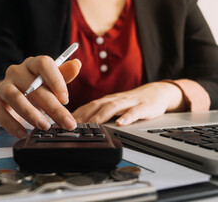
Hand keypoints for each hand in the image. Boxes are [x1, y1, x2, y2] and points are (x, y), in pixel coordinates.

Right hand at [0, 56, 80, 137]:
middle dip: (52, 107)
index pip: (43, 64)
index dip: (56, 80)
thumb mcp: (52, 82)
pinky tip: (23, 132)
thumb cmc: (37, 89)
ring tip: (45, 126)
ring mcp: (4, 87)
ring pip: (14, 97)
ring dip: (30, 113)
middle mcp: (16, 72)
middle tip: (65, 122)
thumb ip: (64, 74)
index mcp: (32, 64)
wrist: (19, 100)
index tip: (66, 99)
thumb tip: (76, 64)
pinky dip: (10, 124)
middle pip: (33, 86)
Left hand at [72, 82, 187, 125]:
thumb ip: (98, 114)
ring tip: (92, 125)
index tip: (62, 123)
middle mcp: (114, 100)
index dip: (74, 114)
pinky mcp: (143, 106)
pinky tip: (121, 124)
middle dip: (83, 116)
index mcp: (105, 101)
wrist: (156, 92)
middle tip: (72, 125)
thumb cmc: (131, 102)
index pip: (86, 107)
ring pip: (112, 108)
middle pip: (95, 106)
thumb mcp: (113, 107)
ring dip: (100, 116)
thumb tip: (79, 125)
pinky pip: (134, 112)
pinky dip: (127, 117)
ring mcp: (128, 103)